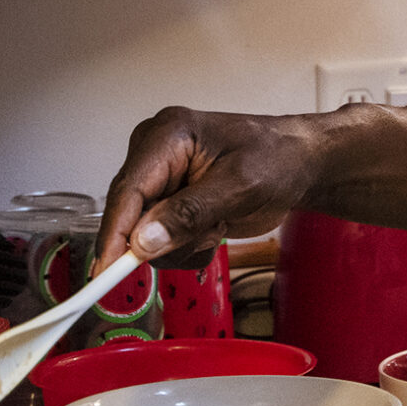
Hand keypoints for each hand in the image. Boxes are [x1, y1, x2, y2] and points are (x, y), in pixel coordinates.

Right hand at [94, 107, 324, 271]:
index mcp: (168, 135)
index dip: (115, 233)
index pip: (128, 189)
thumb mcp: (240, 185)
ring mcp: (161, 183)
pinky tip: (215, 228)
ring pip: (144, 238)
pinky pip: (161, 244)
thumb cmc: (278, 158)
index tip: (107, 270)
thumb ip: (190, 213)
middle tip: (210, 233)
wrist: (299, 166)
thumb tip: (144, 240)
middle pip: (130, 217)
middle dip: (168, 238)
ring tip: (219, 223)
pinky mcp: (169, 205)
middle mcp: (156, 157)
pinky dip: (190, 247)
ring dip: (185, 244)